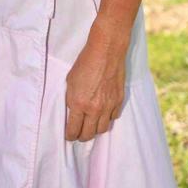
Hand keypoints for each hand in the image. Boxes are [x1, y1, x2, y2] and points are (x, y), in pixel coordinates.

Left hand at [65, 21, 126, 141]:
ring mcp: (108, 106)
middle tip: (78, 135)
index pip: (73, 129)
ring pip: (102, 129)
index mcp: (79, 103)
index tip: (69, 136)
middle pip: (88, 134)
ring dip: (95, 130)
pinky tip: (103, 115)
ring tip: (90, 127)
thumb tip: (72, 111)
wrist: (106, 51)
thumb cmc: (85, 62)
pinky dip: (107, 119)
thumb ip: (71, 99)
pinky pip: (113, 118)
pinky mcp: (119, 101)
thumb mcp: (70, 81)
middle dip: (81, 136)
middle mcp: (94, 109)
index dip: (70, 135)